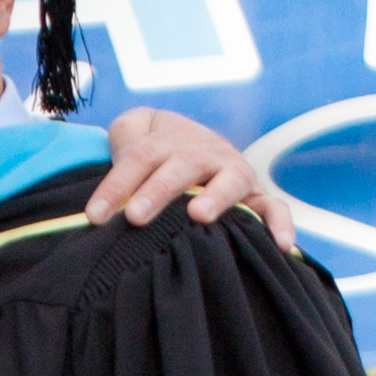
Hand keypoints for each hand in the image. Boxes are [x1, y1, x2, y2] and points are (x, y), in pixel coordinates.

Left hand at [88, 108, 302, 252]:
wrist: (197, 139)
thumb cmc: (158, 150)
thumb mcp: (137, 130)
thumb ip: (124, 134)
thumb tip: (120, 151)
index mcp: (171, 141)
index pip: (140, 157)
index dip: (116, 184)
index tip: (95, 215)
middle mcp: (205, 155)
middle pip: (182, 166)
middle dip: (159, 190)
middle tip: (136, 216)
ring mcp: (234, 174)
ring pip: (229, 181)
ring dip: (216, 197)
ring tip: (198, 216)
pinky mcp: (258, 197)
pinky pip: (274, 208)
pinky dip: (280, 224)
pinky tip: (279, 245)